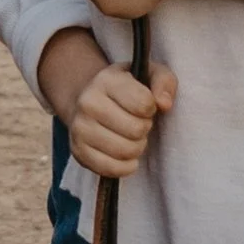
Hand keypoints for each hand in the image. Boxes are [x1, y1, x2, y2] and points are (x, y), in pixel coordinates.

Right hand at [65, 57, 176, 180]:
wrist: (89, 101)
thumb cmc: (127, 89)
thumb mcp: (149, 74)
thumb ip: (164, 82)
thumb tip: (164, 104)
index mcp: (106, 81)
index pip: (143, 103)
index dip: (151, 108)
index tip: (146, 106)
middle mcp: (88, 103)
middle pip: (136, 129)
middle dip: (145, 128)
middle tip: (138, 123)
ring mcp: (79, 128)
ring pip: (125, 150)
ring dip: (137, 147)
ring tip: (131, 137)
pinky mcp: (78, 151)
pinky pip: (111, 169)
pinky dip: (125, 166)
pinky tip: (126, 156)